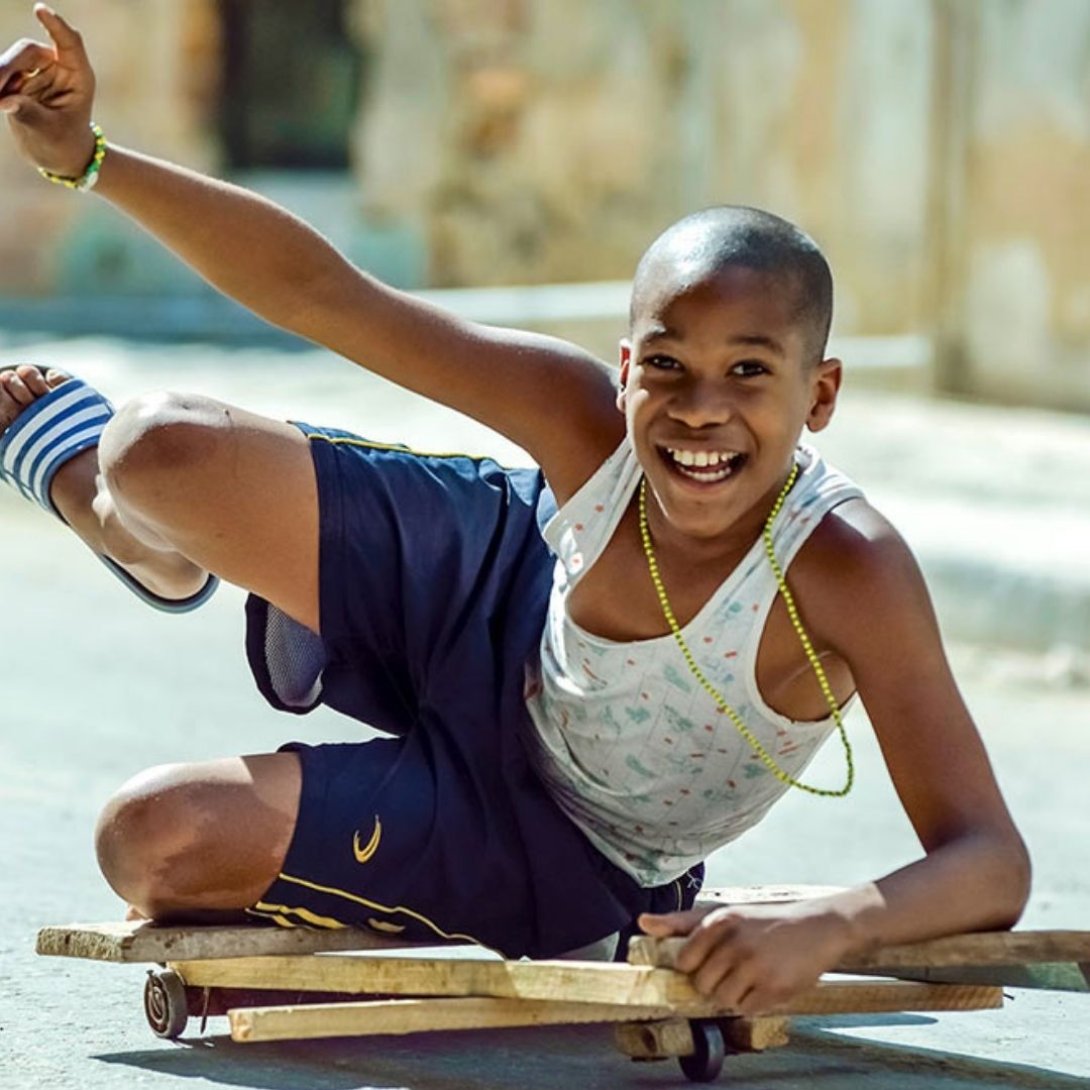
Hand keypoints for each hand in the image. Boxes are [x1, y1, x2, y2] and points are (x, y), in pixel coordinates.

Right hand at [0, 4, 95, 176]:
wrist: (59, 156)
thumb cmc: (64, 145)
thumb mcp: (50, 133)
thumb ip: (29, 114)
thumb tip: (5, 100)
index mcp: (78, 76)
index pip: (69, 43)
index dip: (55, 26)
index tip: (40, 10)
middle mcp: (58, 68)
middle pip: (29, 51)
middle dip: (8, 66)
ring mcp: (37, 70)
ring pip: (11, 61)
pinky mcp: (19, 77)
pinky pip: (2, 73)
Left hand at [639, 900, 854, 1015]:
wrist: (819, 926)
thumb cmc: (765, 921)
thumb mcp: (725, 913)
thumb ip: (682, 922)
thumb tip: (642, 922)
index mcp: (721, 920)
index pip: (686, 960)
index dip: (694, 967)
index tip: (707, 963)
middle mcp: (735, 942)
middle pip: (702, 984)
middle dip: (714, 982)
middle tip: (735, 968)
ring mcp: (756, 966)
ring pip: (723, 999)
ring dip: (734, 994)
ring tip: (751, 975)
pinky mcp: (775, 988)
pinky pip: (747, 1009)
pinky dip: (754, 1002)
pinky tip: (767, 983)